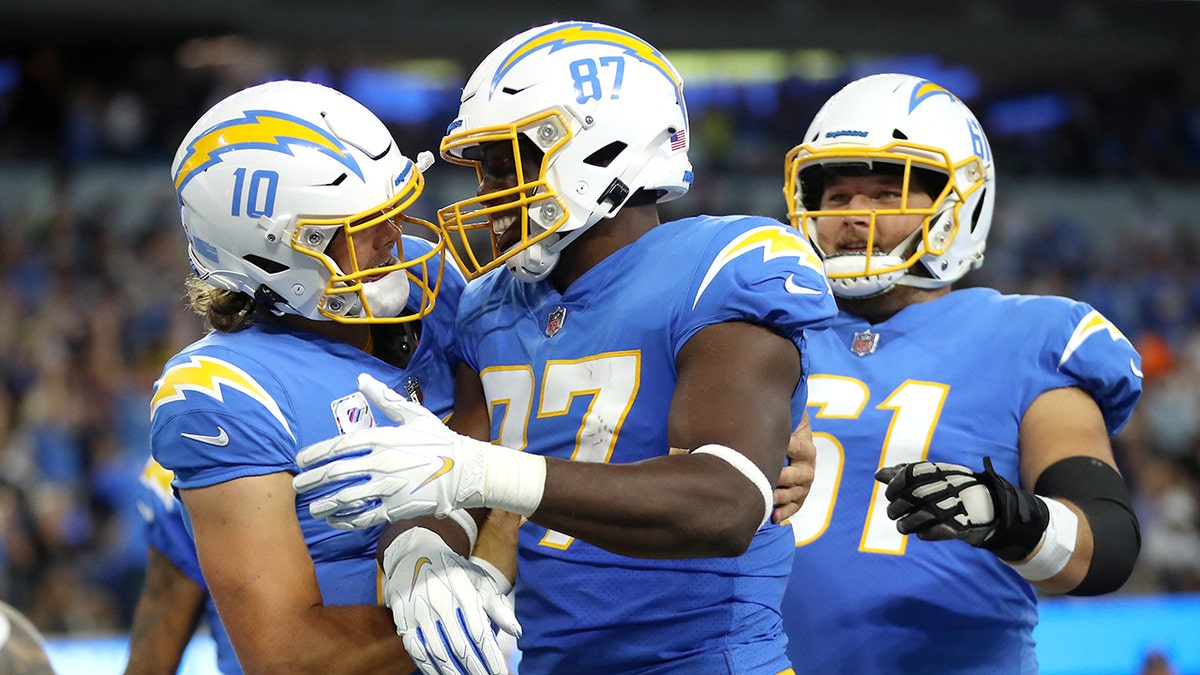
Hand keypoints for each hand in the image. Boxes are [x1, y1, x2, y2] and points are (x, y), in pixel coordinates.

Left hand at [293, 376, 491, 527]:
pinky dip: (346, 520)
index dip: (316, 454)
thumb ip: (384, 398)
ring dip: (325, 504)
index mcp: (382, 439)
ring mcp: (387, 487)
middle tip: (298, 486)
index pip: (339, 447)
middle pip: (336, 473)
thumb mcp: (414, 414)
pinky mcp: (396, 507)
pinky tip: (335, 520)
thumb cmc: (440, 440)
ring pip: (346, 498)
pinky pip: (364, 516)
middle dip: (313, 481)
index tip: (300, 461)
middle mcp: (380, 463)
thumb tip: (361, 378)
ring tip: (312, 508)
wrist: (466, 470)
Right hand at [383, 527, 519, 674]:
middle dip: (477, 668)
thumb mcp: (479, 580)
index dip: (491, 656)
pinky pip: (417, 651)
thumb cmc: (454, 572)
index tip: (502, 672)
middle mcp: (439, 600)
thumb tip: (517, 632)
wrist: (415, 556)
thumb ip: (498, 606)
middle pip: (460, 644)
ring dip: (455, 672)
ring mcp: (419, 612)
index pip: (479, 631)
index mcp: (462, 589)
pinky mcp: (404, 620)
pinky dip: (431, 667)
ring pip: (438, 651)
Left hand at [773, 413, 815, 523]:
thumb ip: (781, 415)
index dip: (785, 446)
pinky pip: (796, 506)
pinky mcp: (799, 495)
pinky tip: (774, 517)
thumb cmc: (782, 430)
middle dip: (783, 477)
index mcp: (805, 446)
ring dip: (783, 497)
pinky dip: (786, 512)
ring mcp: (805, 482)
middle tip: (767, 478)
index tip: (769, 446)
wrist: (790, 441)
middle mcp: (808, 466)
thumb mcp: (786, 420)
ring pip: (797, 492)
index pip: (796, 446)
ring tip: (769, 499)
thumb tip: (765, 400)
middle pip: (800, 474)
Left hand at [874, 460, 997, 544]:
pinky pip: (934, 531)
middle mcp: (948, 487)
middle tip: (892, 513)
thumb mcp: (932, 477)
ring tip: (902, 526)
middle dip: (896, 507)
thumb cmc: (953, 489)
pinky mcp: (961, 526)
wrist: (991, 507)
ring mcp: (955, 506)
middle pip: (913, 496)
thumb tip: (878, 474)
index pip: (910, 474)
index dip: (895, 485)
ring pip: (921, 516)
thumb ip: (905, 474)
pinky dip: (924, 533)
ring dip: (905, 524)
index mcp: (941, 471)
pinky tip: (921, 532)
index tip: (890, 494)